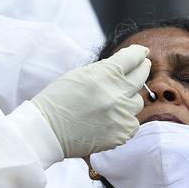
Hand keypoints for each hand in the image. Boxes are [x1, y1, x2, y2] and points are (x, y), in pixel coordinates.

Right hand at [32, 45, 150, 157]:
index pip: (133, 57)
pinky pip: (132, 123)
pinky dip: (124, 120)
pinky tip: (110, 119)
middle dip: (141, 69)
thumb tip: (128, 63)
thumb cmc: (59, 99)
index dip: (138, 53)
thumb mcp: (81, 74)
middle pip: (141, 76)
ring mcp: (121, 115)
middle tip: (141, 67)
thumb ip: (106, 69)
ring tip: (113, 101)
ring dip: (128, 99)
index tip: (141, 53)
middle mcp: (117, 94)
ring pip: (137, 102)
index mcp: (106, 74)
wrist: (47, 131)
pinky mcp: (121, 133)